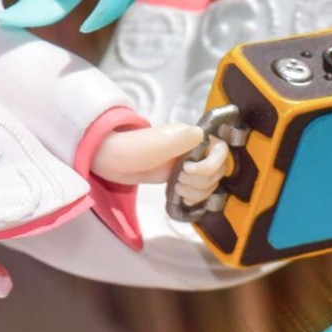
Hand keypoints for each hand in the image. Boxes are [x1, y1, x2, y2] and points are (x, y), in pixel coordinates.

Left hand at [90, 122, 230, 204]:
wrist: (111, 161)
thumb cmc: (130, 149)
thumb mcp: (154, 144)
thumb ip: (178, 139)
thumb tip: (200, 133)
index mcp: (190, 136)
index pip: (220, 150)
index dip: (210, 165)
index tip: (186, 171)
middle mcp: (193, 148)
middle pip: (218, 169)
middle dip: (202, 181)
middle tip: (179, 182)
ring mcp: (188, 164)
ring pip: (211, 182)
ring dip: (199, 191)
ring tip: (178, 190)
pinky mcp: (182, 178)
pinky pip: (201, 190)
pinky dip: (196, 197)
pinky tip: (183, 199)